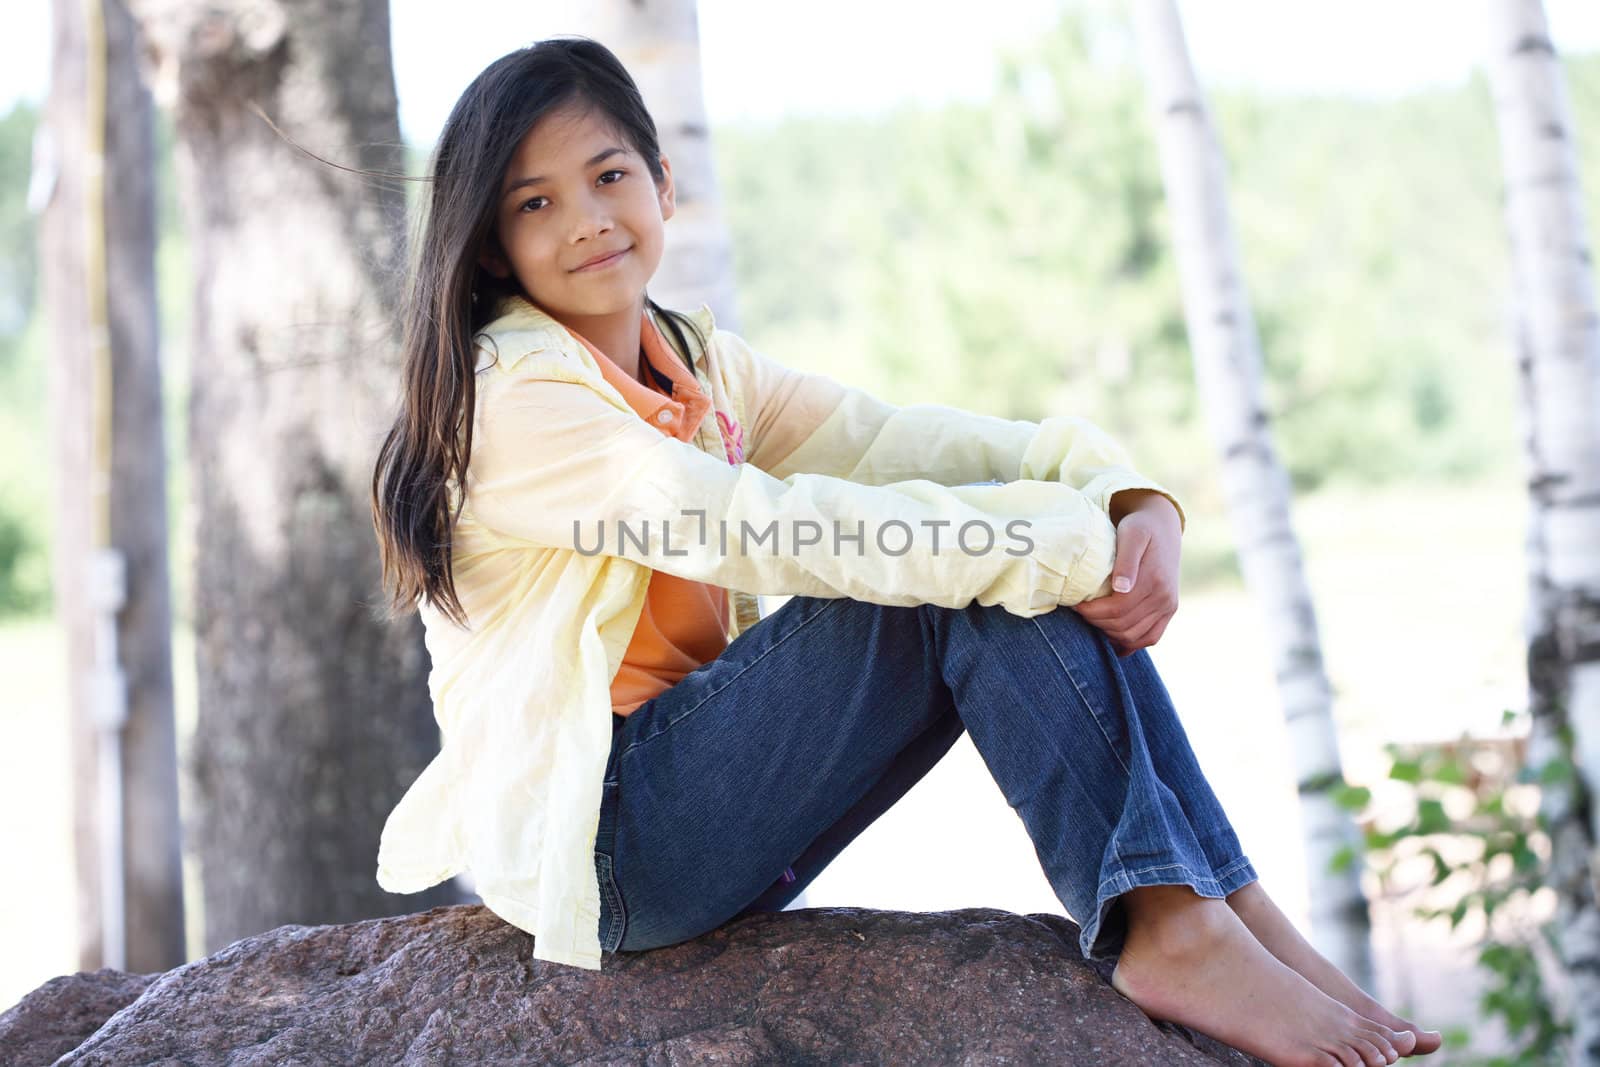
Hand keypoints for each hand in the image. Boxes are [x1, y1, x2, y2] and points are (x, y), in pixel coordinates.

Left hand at [1070, 496, 1180, 657]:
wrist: (1163, 526)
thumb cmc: (1140, 527)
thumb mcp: (1132, 534)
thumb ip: (1126, 560)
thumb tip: (1121, 588)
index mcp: (1155, 580)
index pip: (1118, 608)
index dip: (1092, 611)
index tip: (1075, 604)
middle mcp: (1165, 598)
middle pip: (1124, 626)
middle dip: (1096, 622)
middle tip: (1079, 611)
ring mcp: (1169, 607)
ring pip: (1134, 637)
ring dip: (1110, 634)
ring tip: (1092, 620)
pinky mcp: (1169, 611)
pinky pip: (1150, 638)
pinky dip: (1130, 643)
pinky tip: (1111, 638)